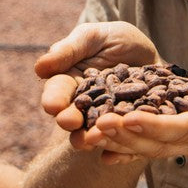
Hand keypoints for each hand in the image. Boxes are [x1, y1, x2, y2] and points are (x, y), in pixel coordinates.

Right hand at [34, 21, 158, 134]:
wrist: (148, 52)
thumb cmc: (113, 39)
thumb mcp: (91, 37)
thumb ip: (68, 51)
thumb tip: (39, 67)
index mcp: (69, 82)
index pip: (58, 92)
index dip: (54, 99)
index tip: (52, 105)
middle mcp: (85, 106)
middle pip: (73, 117)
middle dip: (69, 120)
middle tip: (68, 121)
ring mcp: (107, 119)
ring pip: (95, 133)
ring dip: (91, 137)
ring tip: (91, 139)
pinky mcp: (129, 128)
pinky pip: (124, 139)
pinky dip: (120, 146)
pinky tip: (117, 149)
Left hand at [87, 51, 187, 163]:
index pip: (182, 129)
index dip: (156, 127)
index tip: (130, 118)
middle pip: (159, 144)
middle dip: (128, 136)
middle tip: (100, 125)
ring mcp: (179, 143)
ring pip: (146, 148)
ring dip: (118, 142)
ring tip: (91, 134)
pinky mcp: (166, 139)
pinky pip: (142, 147)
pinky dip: (121, 150)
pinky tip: (98, 149)